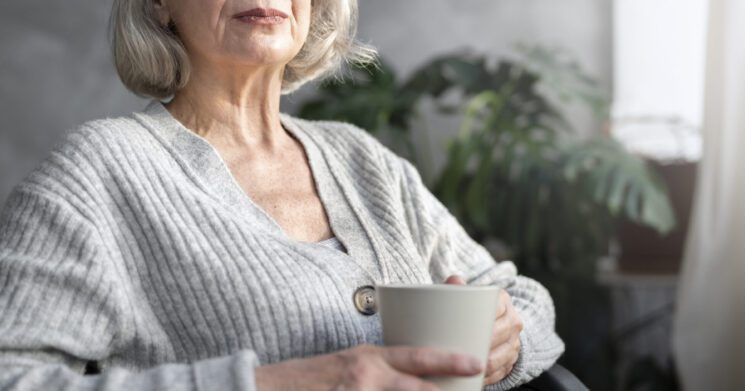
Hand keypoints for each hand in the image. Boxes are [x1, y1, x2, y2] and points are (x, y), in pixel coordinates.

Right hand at [254, 343, 482, 390]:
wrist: (268, 389)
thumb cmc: (315, 378)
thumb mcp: (351, 363)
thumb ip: (382, 367)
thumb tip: (418, 373)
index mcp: (370, 358)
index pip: (418, 357)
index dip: (450, 360)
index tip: (476, 363)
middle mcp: (365, 376)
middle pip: (417, 388)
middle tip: (472, 390)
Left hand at [444, 275, 522, 385]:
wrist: (489, 322)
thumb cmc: (469, 309)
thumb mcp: (463, 295)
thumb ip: (456, 287)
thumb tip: (455, 281)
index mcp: (502, 300)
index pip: (494, 309)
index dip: (482, 321)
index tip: (466, 328)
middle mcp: (513, 320)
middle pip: (498, 335)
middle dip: (481, 346)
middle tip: (461, 353)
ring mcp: (515, 342)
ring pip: (501, 357)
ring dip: (485, 366)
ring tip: (466, 369)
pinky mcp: (512, 360)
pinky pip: (502, 372)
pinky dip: (489, 378)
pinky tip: (475, 379)